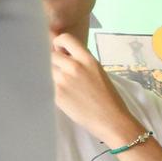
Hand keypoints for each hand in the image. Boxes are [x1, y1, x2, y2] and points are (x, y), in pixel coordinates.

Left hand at [49, 31, 139, 146]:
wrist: (112, 121)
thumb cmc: (110, 98)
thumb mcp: (99, 72)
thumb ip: (81, 62)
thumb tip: (63, 56)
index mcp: (87, 59)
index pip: (65, 39)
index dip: (59, 43)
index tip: (60, 50)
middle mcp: (73, 67)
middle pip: (52, 55)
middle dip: (56, 62)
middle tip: (64, 73)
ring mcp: (63, 80)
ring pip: (49, 70)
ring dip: (54, 76)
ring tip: (68, 87)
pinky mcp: (56, 94)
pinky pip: (49, 85)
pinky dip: (55, 89)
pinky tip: (68, 97)